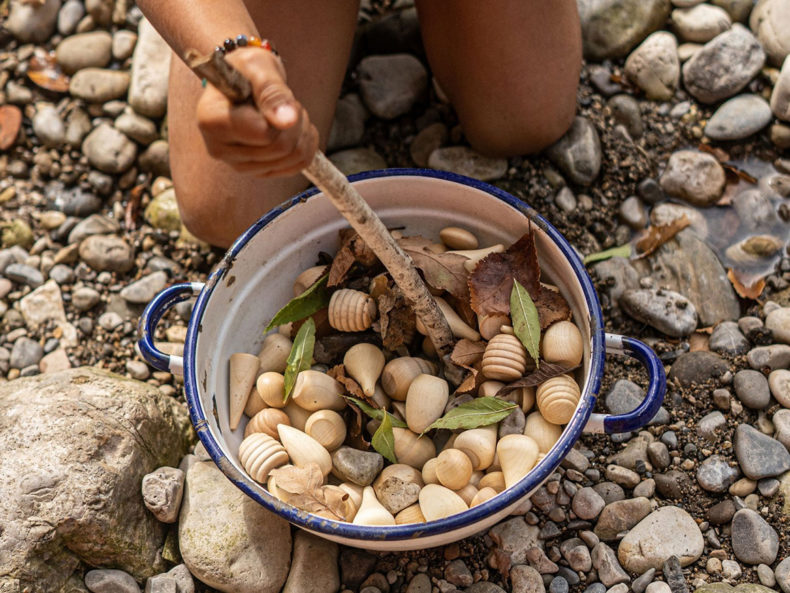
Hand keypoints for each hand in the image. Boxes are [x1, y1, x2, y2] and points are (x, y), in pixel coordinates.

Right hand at [195, 46, 318, 177]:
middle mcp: (220, 149)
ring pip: (292, 159)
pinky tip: (292, 128)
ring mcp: (238, 165)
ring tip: (285, 112)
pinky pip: (297, 166)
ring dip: (301, 132)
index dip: (278, 113)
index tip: (272, 93)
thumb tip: (287, 120)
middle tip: (284, 101)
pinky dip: (305, 145)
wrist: (243, 80)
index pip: (263, 133)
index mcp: (211, 121)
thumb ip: (272, 91)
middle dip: (295, 121)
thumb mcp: (258, 66)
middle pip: (280, 149)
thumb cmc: (246, 69)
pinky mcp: (257, 172)